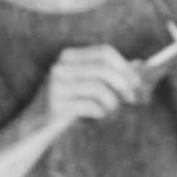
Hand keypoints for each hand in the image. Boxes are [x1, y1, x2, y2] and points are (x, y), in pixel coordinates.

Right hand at [29, 45, 143, 124]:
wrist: (36, 126)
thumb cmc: (68, 103)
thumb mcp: (86, 84)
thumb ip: (109, 73)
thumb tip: (140, 65)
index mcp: (69, 55)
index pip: (105, 51)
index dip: (125, 66)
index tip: (137, 81)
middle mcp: (61, 66)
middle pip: (104, 69)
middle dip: (124, 84)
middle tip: (132, 99)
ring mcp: (56, 84)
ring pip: (100, 88)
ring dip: (113, 103)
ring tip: (111, 110)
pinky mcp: (56, 104)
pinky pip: (91, 106)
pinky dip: (101, 112)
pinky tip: (98, 115)